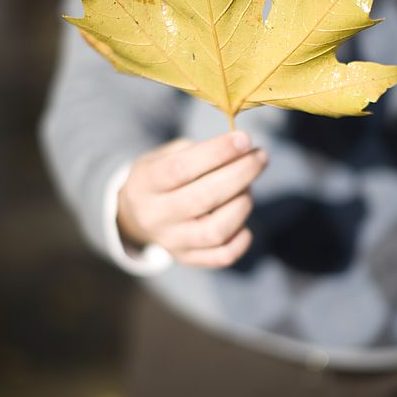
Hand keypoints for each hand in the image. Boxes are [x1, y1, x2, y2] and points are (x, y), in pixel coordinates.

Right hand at [117, 131, 267, 267]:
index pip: (181, 168)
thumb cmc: (161, 176)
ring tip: (248, 187)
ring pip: (216, 231)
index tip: (244, 138)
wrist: (136, 216)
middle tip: (260, 156)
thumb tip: (239, 150)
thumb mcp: (165, 154)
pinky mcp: (188, 258)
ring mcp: (172, 241)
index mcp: (145, 183)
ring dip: (242, 203)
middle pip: (204, 198)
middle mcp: (155, 216)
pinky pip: (223, 256)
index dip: (217, 152)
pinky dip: (242, 239)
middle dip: (241, 173)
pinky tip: (244, 219)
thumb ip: (198, 151)